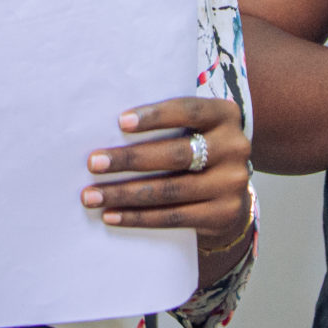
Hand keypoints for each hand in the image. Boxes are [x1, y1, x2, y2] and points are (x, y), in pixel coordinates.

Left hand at [82, 96, 250, 245]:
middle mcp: (234, 147)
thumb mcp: (192, 128)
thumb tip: (107, 131)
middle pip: (176, 154)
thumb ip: (166, 124)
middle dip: (129, 160)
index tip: (120, 122)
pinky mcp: (224, 214)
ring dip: (125, 194)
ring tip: (92, 196)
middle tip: (94, 163)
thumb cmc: (196, 150)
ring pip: (171, 190)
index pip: (188, 111)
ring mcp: (232, 183)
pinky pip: (174, 217)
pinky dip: (139, 217)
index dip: (155, 116)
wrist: (230, 193)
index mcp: (225, 115)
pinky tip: (112, 216)